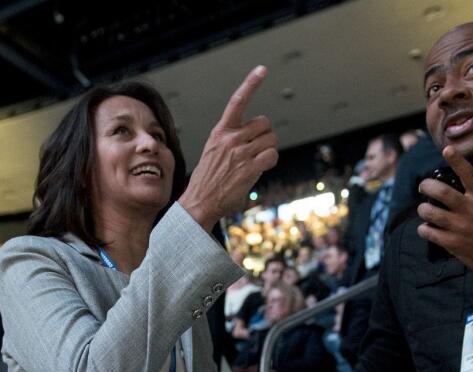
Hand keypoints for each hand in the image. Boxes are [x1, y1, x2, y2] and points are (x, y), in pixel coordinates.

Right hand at [179, 66, 278, 225]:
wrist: (199, 201)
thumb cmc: (208, 179)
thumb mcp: (213, 151)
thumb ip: (231, 140)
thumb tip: (255, 137)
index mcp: (220, 132)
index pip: (237, 101)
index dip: (251, 83)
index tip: (262, 69)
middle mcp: (231, 138)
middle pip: (264, 123)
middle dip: (266, 135)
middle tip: (257, 149)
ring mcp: (241, 153)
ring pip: (272, 139)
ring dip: (269, 150)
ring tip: (256, 161)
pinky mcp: (250, 167)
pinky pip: (272, 155)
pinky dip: (270, 161)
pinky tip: (260, 168)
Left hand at [415, 145, 472, 274]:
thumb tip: (465, 179)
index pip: (468, 174)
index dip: (456, 160)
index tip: (447, 150)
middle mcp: (469, 209)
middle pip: (441, 191)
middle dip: (426, 185)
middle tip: (423, 186)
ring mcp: (459, 226)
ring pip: (430, 212)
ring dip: (423, 209)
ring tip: (424, 209)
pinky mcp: (452, 242)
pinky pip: (429, 232)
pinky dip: (424, 229)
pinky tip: (426, 228)